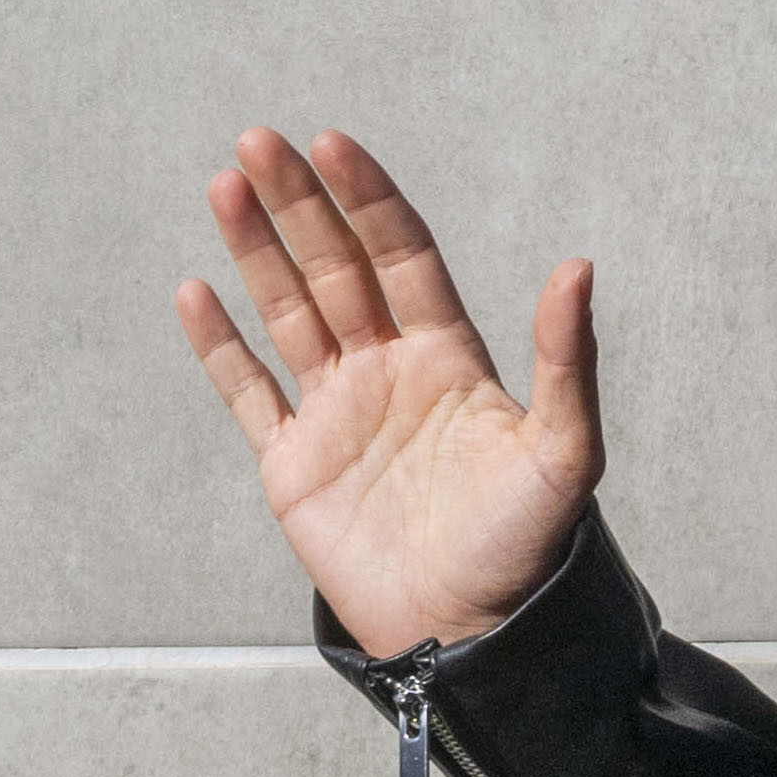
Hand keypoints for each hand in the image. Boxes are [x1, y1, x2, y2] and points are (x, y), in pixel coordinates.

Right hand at [172, 127, 604, 655]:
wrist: (471, 635)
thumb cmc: (526, 548)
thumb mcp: (562, 452)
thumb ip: (568, 362)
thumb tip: (579, 268)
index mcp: (447, 356)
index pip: (399, 254)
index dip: (367, 199)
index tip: (334, 145)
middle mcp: (387, 371)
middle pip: (335, 267)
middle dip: (299, 203)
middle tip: (260, 140)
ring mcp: (336, 415)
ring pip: (287, 313)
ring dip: (256, 250)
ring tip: (227, 184)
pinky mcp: (293, 466)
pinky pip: (248, 392)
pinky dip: (221, 345)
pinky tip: (196, 291)